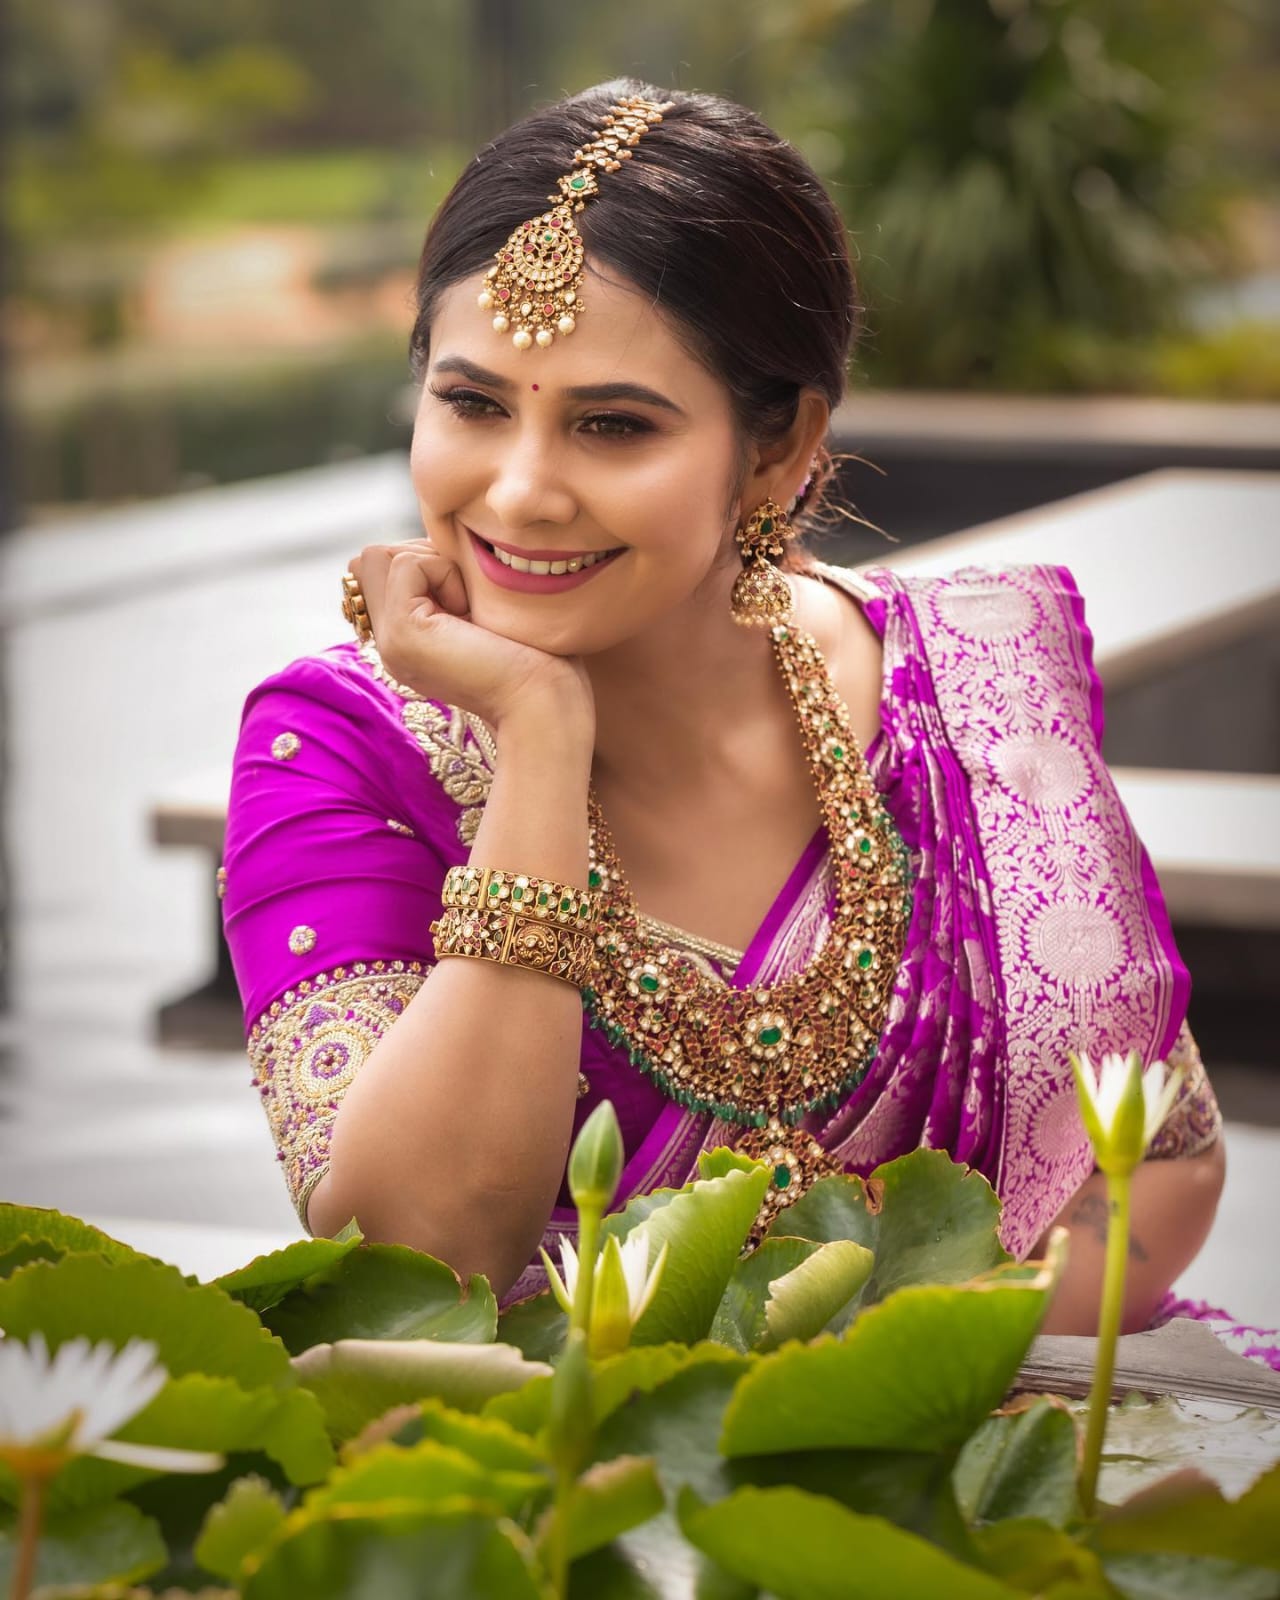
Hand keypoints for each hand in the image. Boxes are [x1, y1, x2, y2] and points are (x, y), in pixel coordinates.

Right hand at [346, 539, 593, 732]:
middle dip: (422, 556)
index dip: (425, 560)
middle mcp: (388, 642)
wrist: (543, 702)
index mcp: (406, 639)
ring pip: (378, 556)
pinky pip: (403, 564)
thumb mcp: (482, 609)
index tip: (469, 596)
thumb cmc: (536, 658)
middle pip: (371, 559)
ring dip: (432, 564)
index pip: (382, 568)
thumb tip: (430, 540)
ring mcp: (389, 641)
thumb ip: (447, 581)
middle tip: (467, 599)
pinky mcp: (401, 633)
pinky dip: (443, 572)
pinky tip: (469, 612)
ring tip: (468, 607)